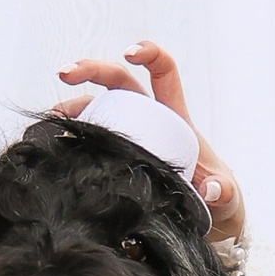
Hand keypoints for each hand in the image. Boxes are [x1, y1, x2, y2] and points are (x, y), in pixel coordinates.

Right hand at [54, 41, 246, 249]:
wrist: (204, 222)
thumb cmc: (218, 201)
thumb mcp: (225, 197)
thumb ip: (222, 193)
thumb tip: (211, 189)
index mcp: (175, 116)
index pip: (163, 72)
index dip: (149, 55)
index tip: (129, 53)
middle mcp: (148, 118)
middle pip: (117, 82)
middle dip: (90, 70)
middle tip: (64, 74)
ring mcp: (128, 135)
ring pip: (96, 109)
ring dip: (70, 108)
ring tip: (50, 120)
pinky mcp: (113, 155)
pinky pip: (87, 138)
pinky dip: (68, 137)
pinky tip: (50, 145)